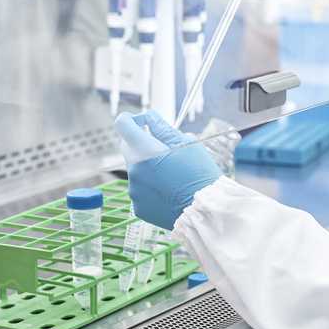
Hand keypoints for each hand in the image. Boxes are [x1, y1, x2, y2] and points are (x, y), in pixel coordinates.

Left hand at [114, 110, 221, 230]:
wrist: (205, 210)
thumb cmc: (200, 175)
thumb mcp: (186, 144)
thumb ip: (163, 128)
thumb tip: (150, 118)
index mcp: (145, 151)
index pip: (123, 125)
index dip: (131, 119)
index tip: (142, 122)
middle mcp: (134, 171)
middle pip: (127, 147)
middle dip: (142, 144)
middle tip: (164, 150)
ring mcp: (134, 191)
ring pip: (135, 170)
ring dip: (148, 168)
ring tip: (172, 175)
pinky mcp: (138, 207)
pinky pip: (140, 190)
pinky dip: (150, 187)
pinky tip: (169, 191)